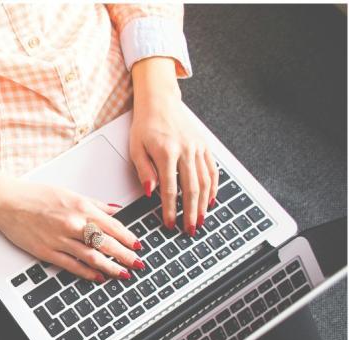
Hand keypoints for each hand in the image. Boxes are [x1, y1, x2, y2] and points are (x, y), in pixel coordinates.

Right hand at [0, 180, 143, 281]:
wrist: (8, 202)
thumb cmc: (35, 196)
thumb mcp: (69, 193)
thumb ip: (94, 204)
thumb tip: (114, 210)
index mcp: (81, 208)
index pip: (113, 226)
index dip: (128, 238)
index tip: (138, 246)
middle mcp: (73, 224)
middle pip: (107, 243)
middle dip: (126, 256)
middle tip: (138, 264)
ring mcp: (61, 240)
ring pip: (93, 257)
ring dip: (111, 267)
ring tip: (123, 274)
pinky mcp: (48, 252)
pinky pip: (73, 265)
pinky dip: (88, 272)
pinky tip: (98, 277)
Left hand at [130, 57, 217, 234]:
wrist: (160, 101)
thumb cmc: (145, 125)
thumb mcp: (136, 148)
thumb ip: (144, 171)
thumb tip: (150, 192)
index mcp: (167, 152)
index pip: (170, 189)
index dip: (170, 210)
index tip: (169, 223)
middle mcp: (186, 150)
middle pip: (191, 189)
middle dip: (191, 212)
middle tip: (190, 229)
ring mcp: (198, 148)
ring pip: (205, 182)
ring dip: (204, 204)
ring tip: (201, 220)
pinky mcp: (205, 146)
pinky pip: (212, 170)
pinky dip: (213, 187)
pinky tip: (210, 200)